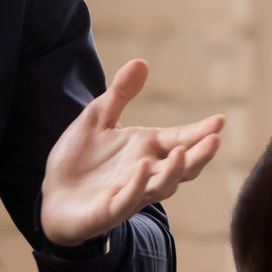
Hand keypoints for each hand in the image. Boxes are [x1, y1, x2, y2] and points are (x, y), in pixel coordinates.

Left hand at [40, 59, 223, 247]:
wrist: (52, 194)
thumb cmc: (80, 158)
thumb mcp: (98, 117)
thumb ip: (120, 94)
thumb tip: (141, 62)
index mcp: (148, 149)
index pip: (181, 139)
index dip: (200, 132)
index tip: (220, 120)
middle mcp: (147, 172)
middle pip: (182, 166)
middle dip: (199, 155)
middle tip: (215, 140)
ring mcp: (131, 192)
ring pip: (162, 186)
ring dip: (173, 172)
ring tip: (181, 153)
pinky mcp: (110, 209)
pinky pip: (128, 199)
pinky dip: (136, 185)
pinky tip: (141, 168)